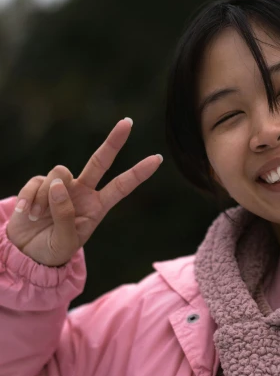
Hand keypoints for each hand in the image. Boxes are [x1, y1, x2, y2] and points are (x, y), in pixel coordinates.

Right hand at [6, 119, 162, 266]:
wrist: (26, 252)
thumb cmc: (52, 249)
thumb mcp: (65, 242)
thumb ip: (64, 216)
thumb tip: (58, 184)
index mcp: (97, 207)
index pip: (122, 187)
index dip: (139, 173)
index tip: (157, 159)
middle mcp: (83, 191)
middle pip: (101, 161)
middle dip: (114, 142)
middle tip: (128, 123)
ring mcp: (62, 186)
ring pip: (60, 173)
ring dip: (46, 196)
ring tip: (38, 217)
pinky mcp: (40, 184)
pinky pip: (38, 181)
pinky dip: (30, 198)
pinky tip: (27, 212)